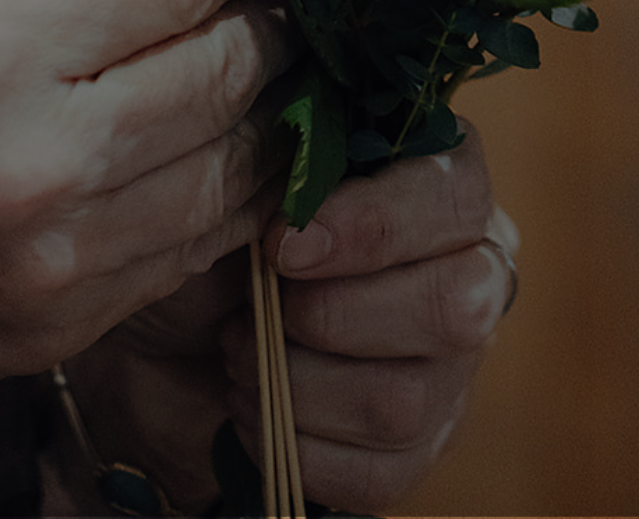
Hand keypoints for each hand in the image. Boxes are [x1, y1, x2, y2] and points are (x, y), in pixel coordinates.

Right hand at [0, 0, 295, 450]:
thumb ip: (74, 2)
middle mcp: (37, 160)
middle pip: (224, 69)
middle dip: (274, 18)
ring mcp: (60, 257)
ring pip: (234, 165)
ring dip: (275, 106)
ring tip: (286, 64)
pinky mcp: (70, 325)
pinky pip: (196, 244)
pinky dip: (236, 191)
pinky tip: (241, 150)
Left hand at [55, 123, 512, 515]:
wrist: (166, 342)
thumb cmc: (219, 235)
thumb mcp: (245, 180)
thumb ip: (287, 165)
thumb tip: (299, 189)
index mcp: (440, 178)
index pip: (454, 193)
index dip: (373, 224)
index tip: (283, 244)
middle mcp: (472, 268)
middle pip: (458, 305)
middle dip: (337, 315)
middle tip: (262, 308)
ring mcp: (455, 367)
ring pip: (407, 398)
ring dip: (299, 385)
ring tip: (242, 356)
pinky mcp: (422, 449)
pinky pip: (381, 473)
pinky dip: (300, 449)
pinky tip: (259, 411)